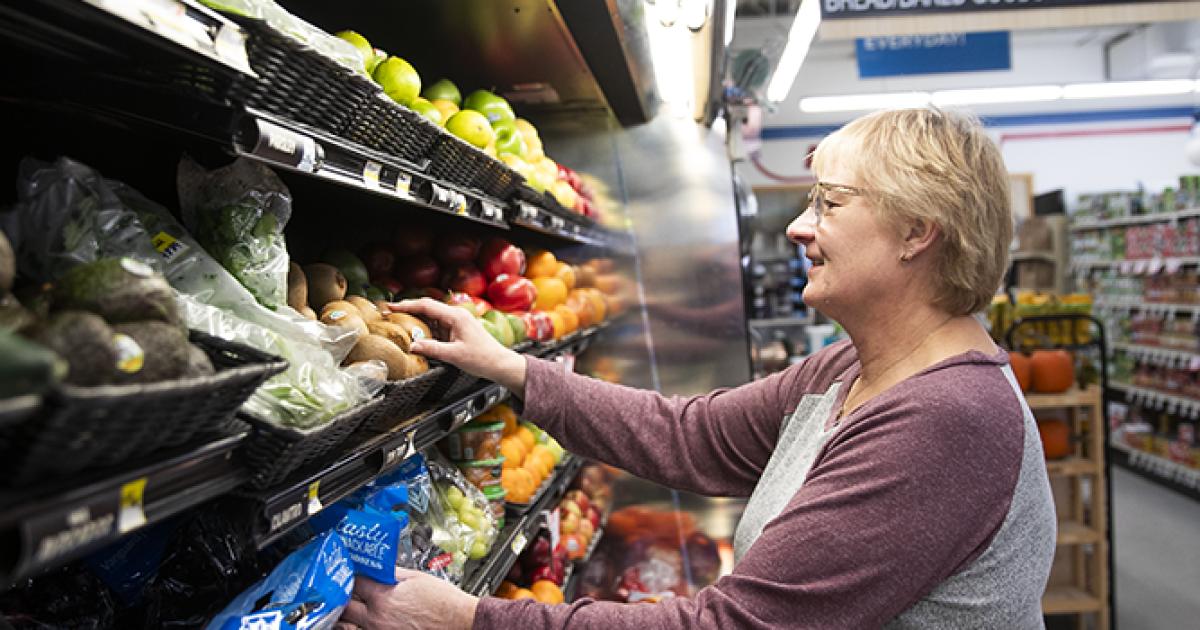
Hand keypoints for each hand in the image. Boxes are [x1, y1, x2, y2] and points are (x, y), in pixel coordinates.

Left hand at [337, 569, 478, 629]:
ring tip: (353, 608)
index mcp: (383, 597)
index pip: (354, 582)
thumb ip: (392, 573)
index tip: (354, 572)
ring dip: (348, 615)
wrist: (459, 621)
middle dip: (345, 596)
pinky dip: (360, 627)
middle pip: (344, 606)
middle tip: (349, 590)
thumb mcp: (416, 578)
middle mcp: (376, 618)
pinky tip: (366, 620)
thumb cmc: (444, 602)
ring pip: (347, 626)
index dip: (352, 575)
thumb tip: (379, 568)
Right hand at [388, 298, 527, 397]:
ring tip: (399, 325)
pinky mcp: (457, 329)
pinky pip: (438, 326)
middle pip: (427, 308)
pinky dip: (426, 329)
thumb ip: (432, 349)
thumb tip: (412, 346)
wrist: (500, 364)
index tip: (391, 307)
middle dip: (408, 310)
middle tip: (390, 314)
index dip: (407, 305)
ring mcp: (457, 322)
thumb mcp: (454, 355)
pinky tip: (416, 336)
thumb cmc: (483, 358)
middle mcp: (456, 315)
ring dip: (417, 321)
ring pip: (432, 317)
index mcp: (456, 316)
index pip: (426, 305)